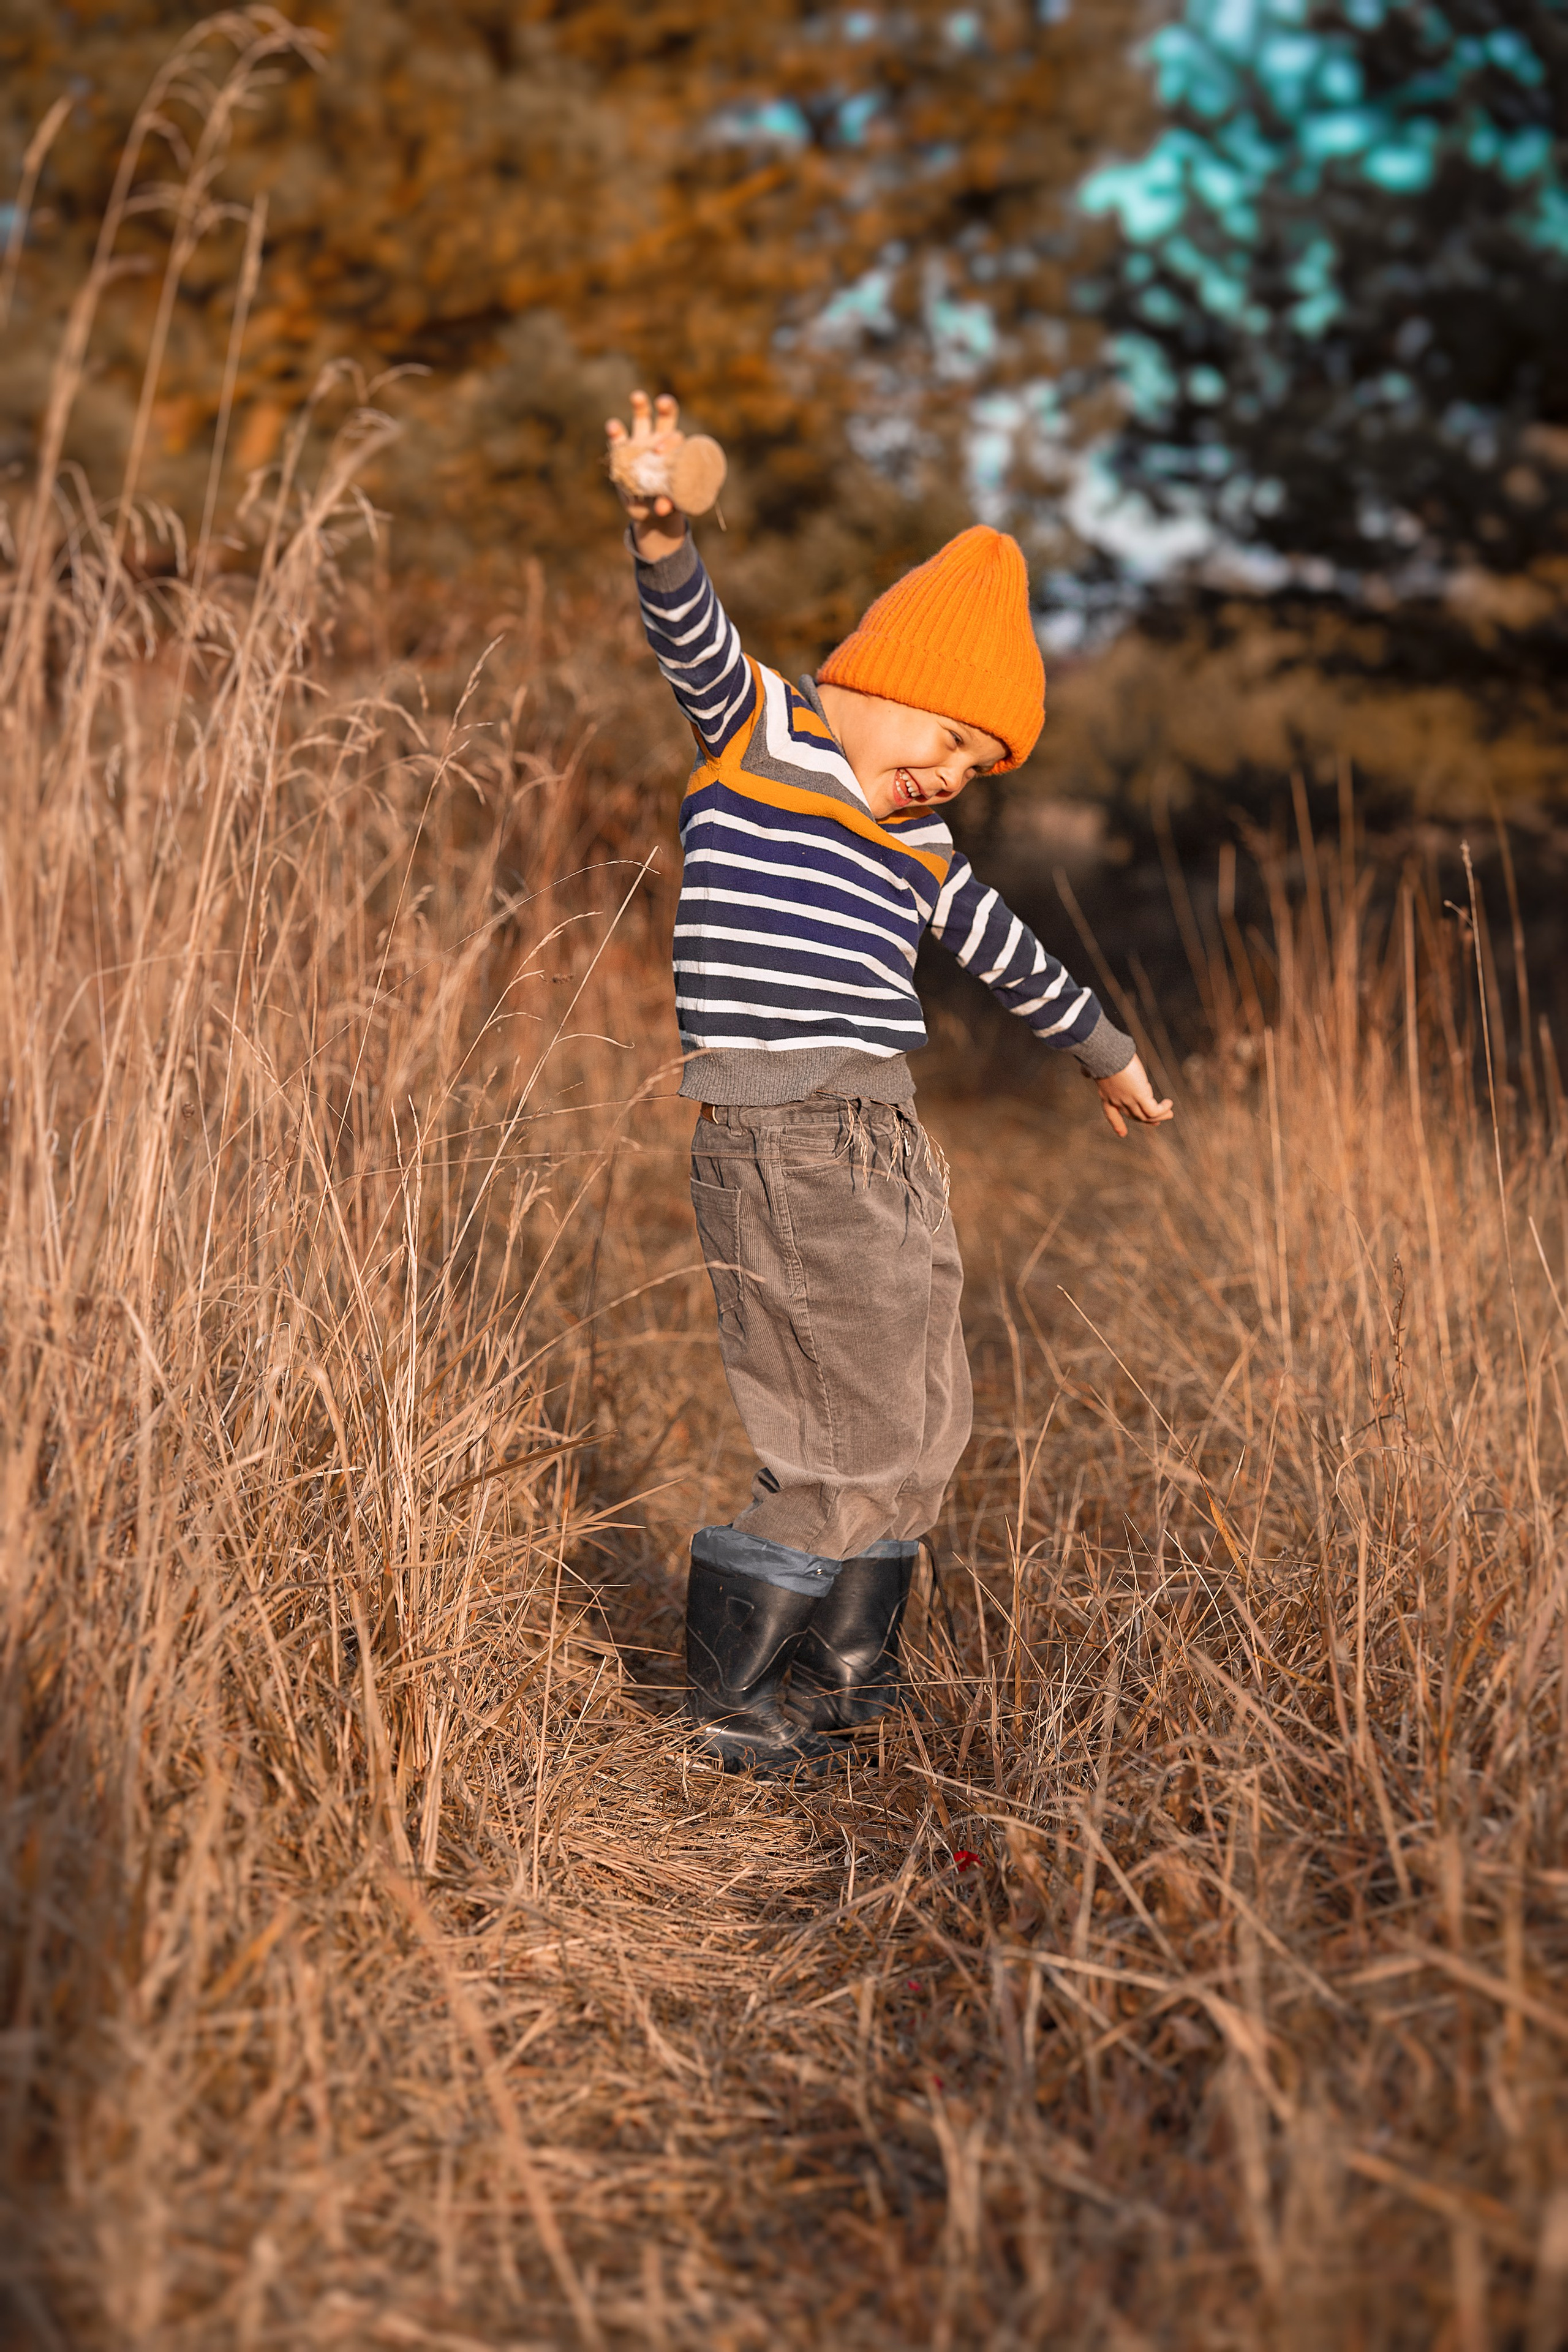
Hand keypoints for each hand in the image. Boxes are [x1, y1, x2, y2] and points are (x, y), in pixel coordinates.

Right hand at [605, 390, 688, 560]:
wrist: (649, 510)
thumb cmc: (666, 505)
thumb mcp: (667, 508)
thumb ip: (666, 505)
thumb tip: (662, 507)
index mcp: (676, 452)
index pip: (676, 438)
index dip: (669, 442)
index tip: (660, 452)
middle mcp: (660, 441)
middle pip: (665, 418)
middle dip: (665, 406)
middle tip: (662, 403)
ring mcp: (641, 442)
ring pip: (642, 418)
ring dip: (641, 405)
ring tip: (637, 396)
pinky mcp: (622, 450)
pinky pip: (618, 437)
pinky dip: (615, 431)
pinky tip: (613, 428)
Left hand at [1094, 1052, 1173, 1137]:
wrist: (1103, 1054)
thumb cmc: (1098, 1057)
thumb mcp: (1092, 1066)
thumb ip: (1088, 1070)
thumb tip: (1083, 1071)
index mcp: (1105, 1095)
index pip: (1111, 1114)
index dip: (1117, 1124)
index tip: (1122, 1134)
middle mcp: (1117, 1101)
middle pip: (1133, 1116)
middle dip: (1146, 1120)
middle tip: (1157, 1122)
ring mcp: (1128, 1100)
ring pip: (1145, 1115)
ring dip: (1159, 1115)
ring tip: (1170, 1113)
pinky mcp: (1140, 1095)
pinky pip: (1154, 1110)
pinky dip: (1163, 1109)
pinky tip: (1169, 1103)